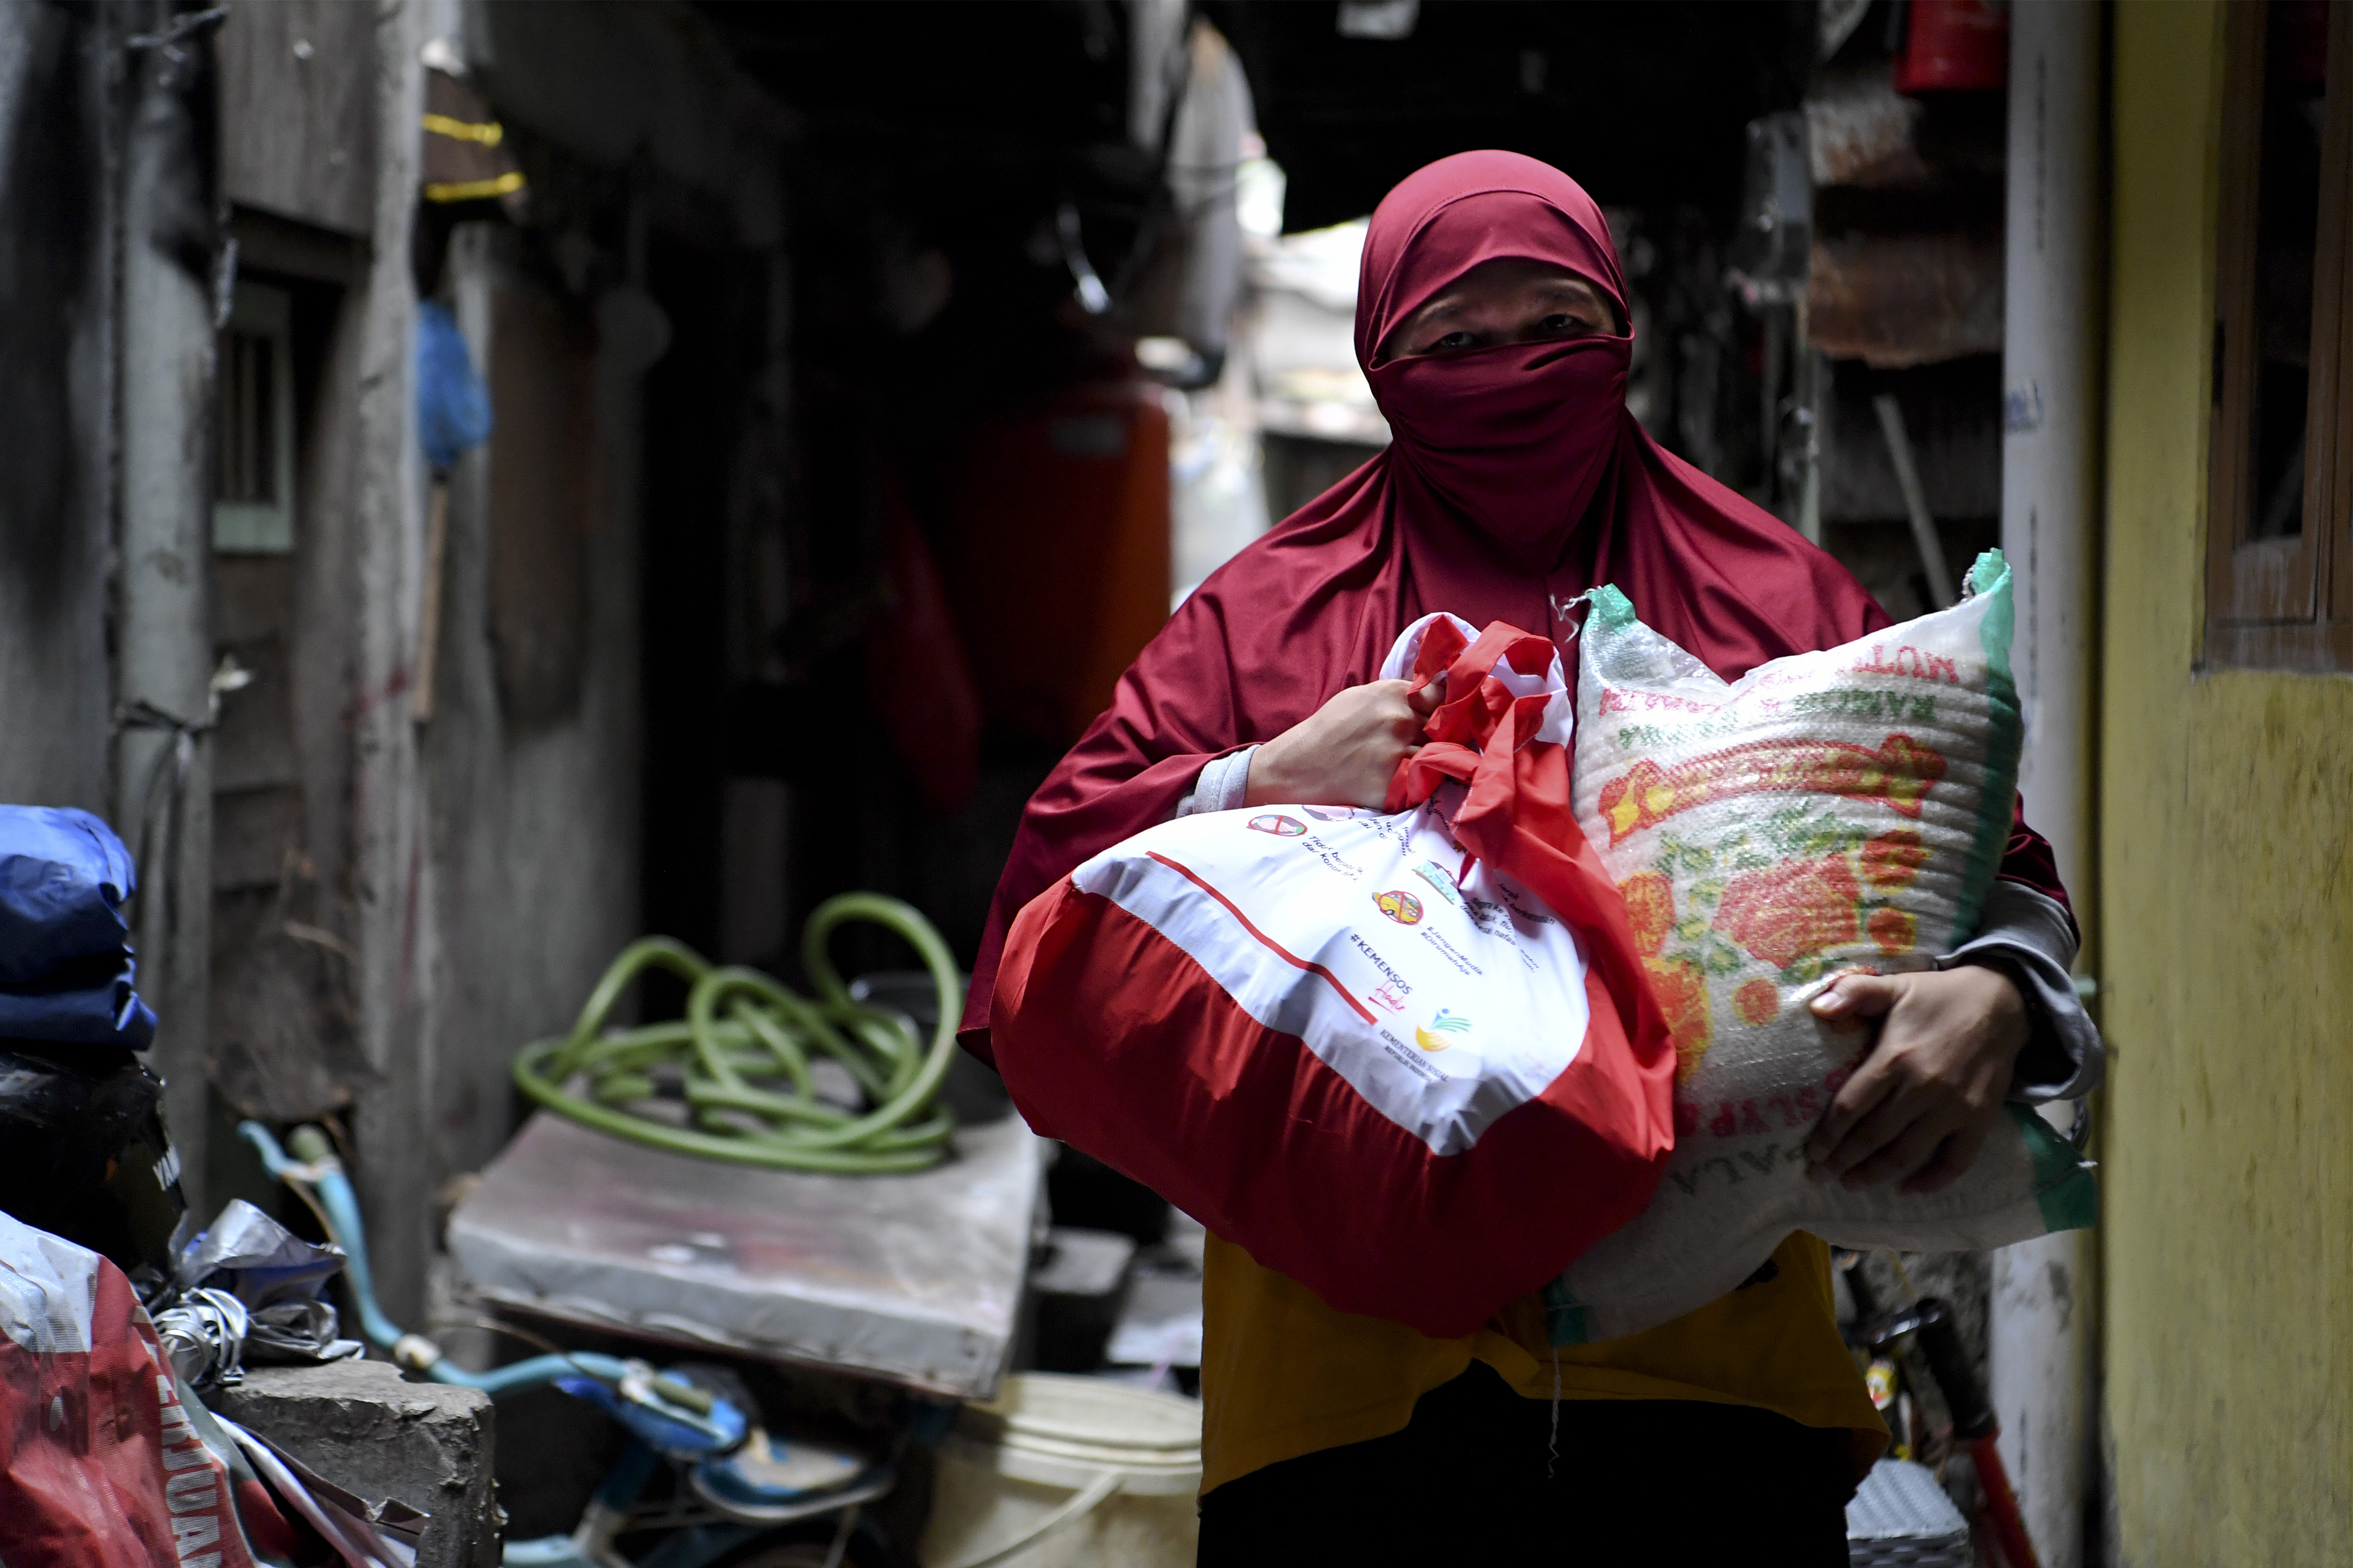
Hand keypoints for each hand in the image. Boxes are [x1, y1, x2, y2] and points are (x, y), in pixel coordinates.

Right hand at [1242, 679, 1441, 808]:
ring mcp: (1399, 753)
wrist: (1298, 767)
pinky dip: (1418, 785)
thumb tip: (1435, 695)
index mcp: (1394, 693)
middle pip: (1445, 729)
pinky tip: (1400, 783)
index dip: (1445, 711)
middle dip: (1441, 738)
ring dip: (1431, 763)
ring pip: (1439, 757)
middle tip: (1427, 747)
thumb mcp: (1362, 697)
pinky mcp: (1396, 785)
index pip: (1444, 698)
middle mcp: (1400, 720)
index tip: (1442, 721)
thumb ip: (1399, 695)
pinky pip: (1424, 784)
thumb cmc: (1330, 730)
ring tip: (1408, 767)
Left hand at [1801, 965, 2029, 1194]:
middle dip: (1843, 1161)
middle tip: (1820, 1177)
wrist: (2002, 1003)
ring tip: (1852, 1184)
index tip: (1811, 1154)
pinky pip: (1956, 1161)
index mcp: (1895, 1058)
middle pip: (1874, 1136)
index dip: (1828, 1135)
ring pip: (1908, 1153)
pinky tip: (1907, 1189)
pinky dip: (1932, 1181)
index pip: (1851, 1106)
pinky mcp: (1980, 1119)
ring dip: (1876, 1174)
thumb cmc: (1938, 997)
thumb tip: (1816, 1006)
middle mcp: (1923, 1088)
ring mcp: (1954, 1108)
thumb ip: (1854, 992)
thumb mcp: (1894, 985)